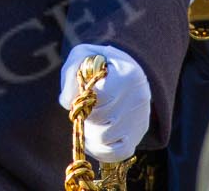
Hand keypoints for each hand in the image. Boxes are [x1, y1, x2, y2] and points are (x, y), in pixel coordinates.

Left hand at [56, 44, 150, 161]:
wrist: (127, 74)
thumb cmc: (101, 64)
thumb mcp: (84, 55)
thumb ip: (72, 72)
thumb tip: (67, 102)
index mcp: (128, 74)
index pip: (99, 97)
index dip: (84, 98)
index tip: (82, 93)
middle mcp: (139, 98)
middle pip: (100, 119)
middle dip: (85, 115)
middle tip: (84, 107)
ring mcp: (140, 120)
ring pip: (104, 138)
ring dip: (89, 131)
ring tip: (89, 119)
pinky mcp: (137, 136)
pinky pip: (116, 154)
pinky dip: (99, 149)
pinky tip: (92, 137)